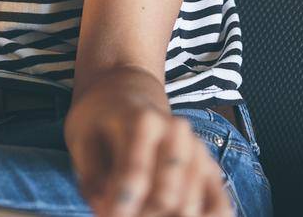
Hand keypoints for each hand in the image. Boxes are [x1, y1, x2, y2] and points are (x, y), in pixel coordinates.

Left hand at [64, 89, 233, 216]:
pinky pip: (220, 207)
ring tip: (140, 209)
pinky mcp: (211, 168)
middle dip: (140, 216)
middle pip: (165, 197)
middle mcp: (177, 133)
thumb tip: (108, 213)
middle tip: (118, 213)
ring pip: (189, 208)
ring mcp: (199, 150)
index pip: (135, 174)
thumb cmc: (101, 121)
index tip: (104, 216)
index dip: (119, 206)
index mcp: (142, 121)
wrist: (129, 97)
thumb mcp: (82, 140)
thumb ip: (93, 178)